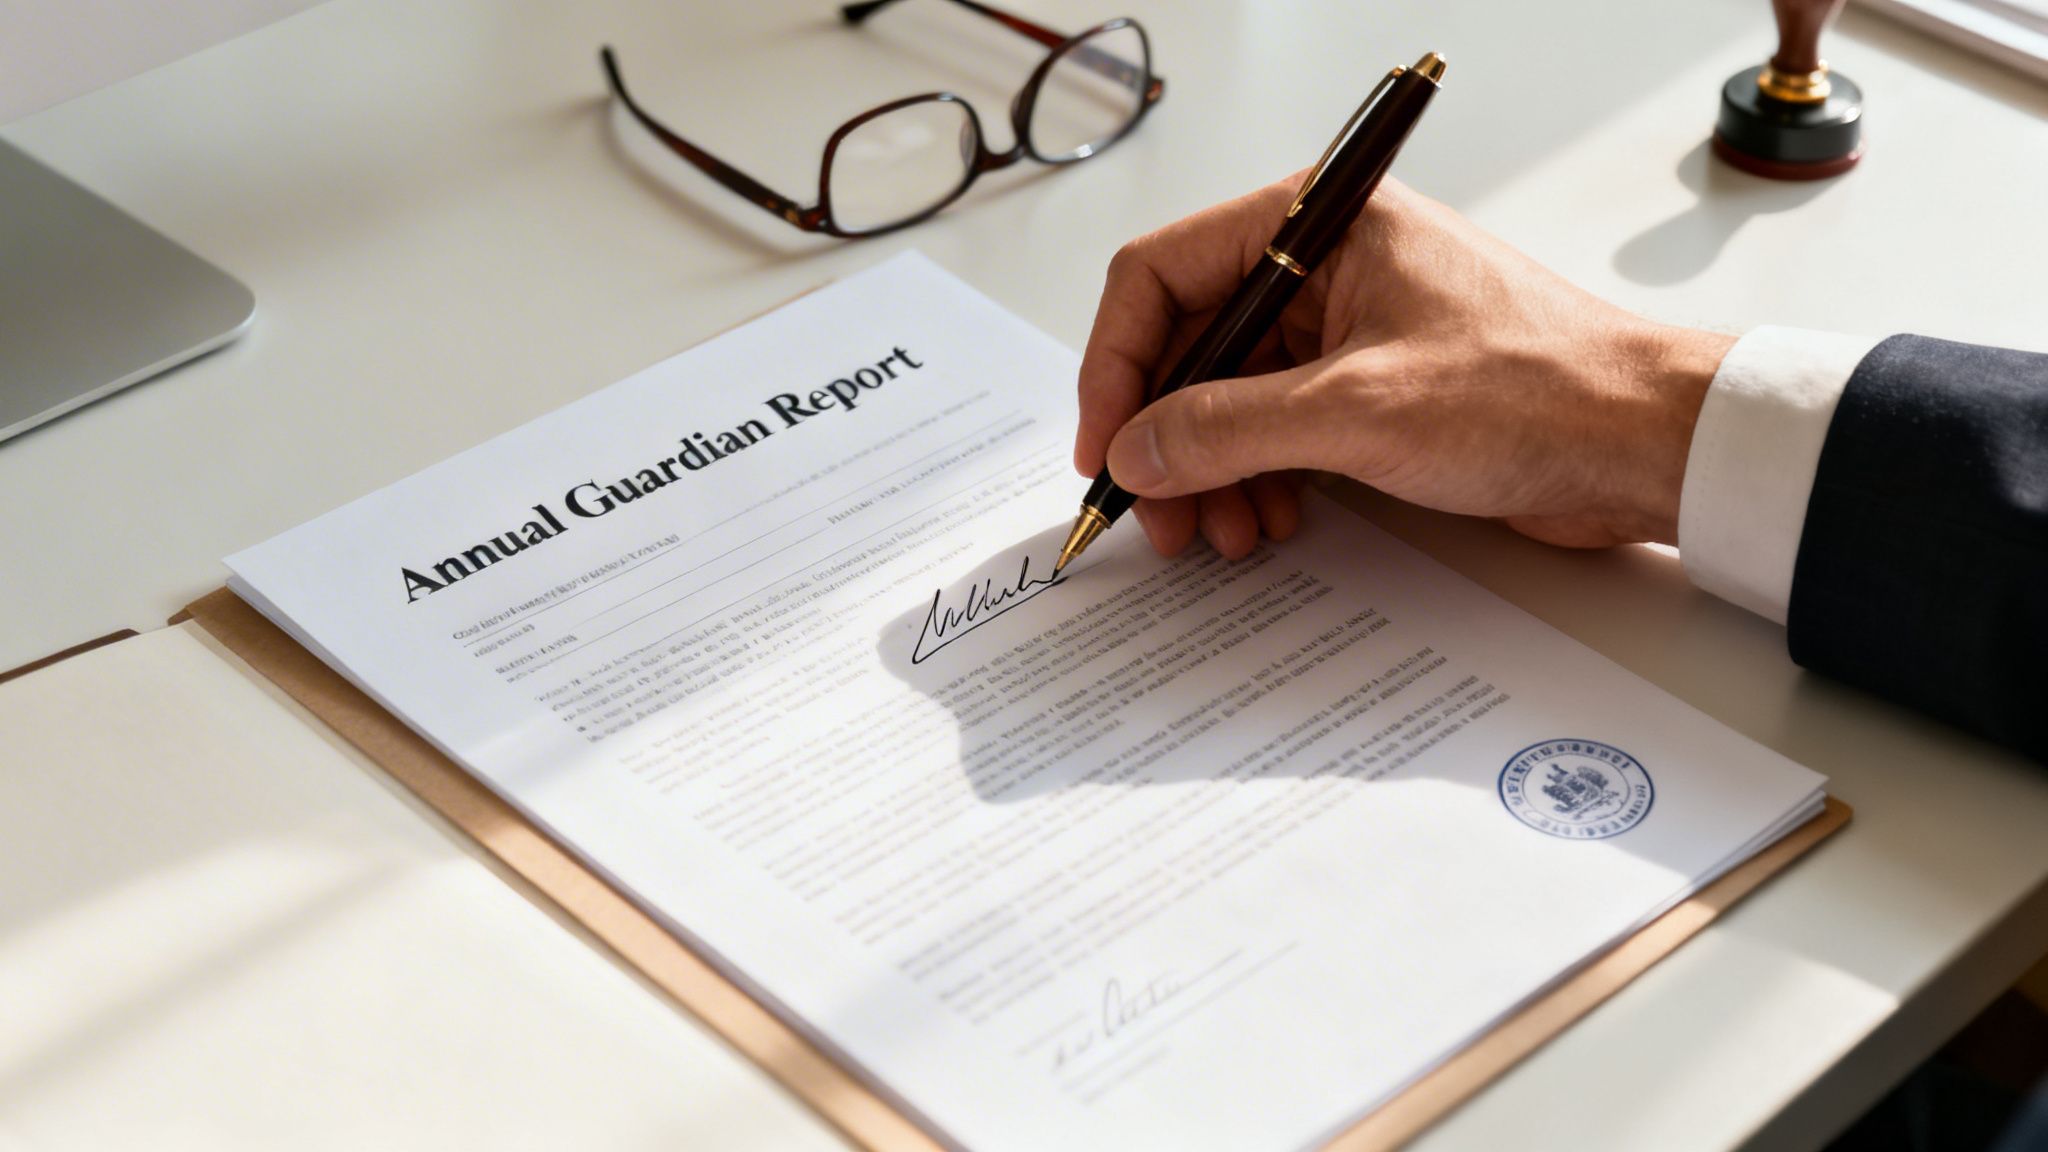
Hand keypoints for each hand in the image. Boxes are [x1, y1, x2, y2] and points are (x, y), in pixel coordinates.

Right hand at [1073, 176, 1735, 556]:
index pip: (1163, 273)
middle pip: (1190, 343)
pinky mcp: (1373, 387)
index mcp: (1320, 222)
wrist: (1647, 445)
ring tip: (1220, 533)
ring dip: (1210, 470)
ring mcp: (1349, 328)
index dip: (1117, 364)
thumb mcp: (1357, 411)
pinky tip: (1268, 522)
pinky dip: (1258, 478)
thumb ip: (1226, 428)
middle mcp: (1326, 263)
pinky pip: (1278, 429)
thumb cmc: (1540, 391)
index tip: (1105, 447)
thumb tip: (1134, 449)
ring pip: (1229, 396)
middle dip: (1164, 436)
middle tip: (1155, 514)